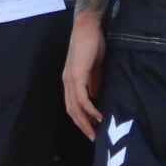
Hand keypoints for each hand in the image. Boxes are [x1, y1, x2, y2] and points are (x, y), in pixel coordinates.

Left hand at [62, 15, 105, 138]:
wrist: (87, 28)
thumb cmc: (92, 45)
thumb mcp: (94, 68)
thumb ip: (94, 82)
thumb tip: (95, 97)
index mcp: (70, 80)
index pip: (72, 105)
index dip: (81, 118)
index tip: (91, 129)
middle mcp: (67, 81)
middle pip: (71, 110)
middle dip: (82, 125)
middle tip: (93, 137)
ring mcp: (71, 79)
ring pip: (75, 107)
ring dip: (85, 121)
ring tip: (95, 131)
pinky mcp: (77, 75)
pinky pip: (81, 98)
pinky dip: (89, 109)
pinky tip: (97, 116)